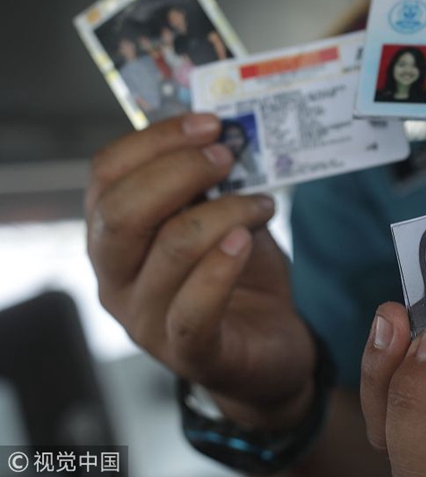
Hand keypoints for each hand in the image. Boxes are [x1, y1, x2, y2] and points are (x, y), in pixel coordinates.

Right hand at [86, 114, 314, 427]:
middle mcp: (116, 279)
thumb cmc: (237, 275)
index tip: (208, 123)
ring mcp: (146, 320)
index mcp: (114, 236)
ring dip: (225, 212)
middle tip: (227, 155)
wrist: (268, 347)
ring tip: (262, 204)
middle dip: (179, 171)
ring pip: (171, 249)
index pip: (106, 176)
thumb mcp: (219, 217)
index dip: (154, 140)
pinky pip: (194, 308)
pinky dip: (222, 268)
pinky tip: (246, 242)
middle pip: (122, 212)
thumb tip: (223, 136)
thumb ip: (210, 184)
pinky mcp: (189, 353)